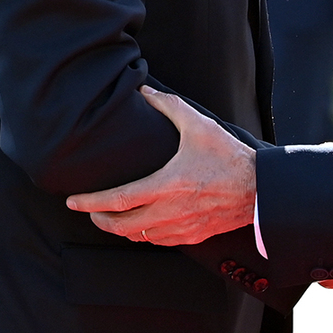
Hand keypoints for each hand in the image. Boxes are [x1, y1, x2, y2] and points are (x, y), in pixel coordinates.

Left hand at [65, 86, 255, 245]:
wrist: (260, 190)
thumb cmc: (228, 157)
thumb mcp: (200, 126)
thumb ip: (169, 107)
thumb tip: (145, 91)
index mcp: (167, 185)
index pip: (118, 200)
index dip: (90, 203)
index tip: (72, 202)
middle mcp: (170, 212)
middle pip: (121, 226)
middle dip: (99, 219)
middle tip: (89, 210)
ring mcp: (180, 228)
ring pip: (138, 236)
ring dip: (120, 228)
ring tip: (112, 215)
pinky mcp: (192, 236)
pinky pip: (158, 241)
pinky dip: (143, 234)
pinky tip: (141, 224)